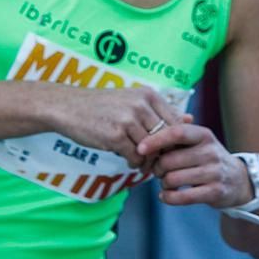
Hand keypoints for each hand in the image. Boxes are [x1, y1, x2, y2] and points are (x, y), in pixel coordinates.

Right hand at [44, 86, 183, 166]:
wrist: (67, 107)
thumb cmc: (102, 106)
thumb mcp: (132, 100)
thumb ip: (160, 111)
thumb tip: (190, 118)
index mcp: (149, 95)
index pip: (175, 124)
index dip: (173, 141)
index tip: (166, 149)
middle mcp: (141, 105)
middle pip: (165, 138)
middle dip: (163, 154)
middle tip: (156, 162)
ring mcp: (128, 120)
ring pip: (151, 150)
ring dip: (148, 161)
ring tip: (141, 161)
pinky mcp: (115, 136)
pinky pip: (135, 157)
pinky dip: (134, 163)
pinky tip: (128, 160)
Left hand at [138, 120, 249, 208]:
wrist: (237, 180)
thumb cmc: (207, 159)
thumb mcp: (198, 142)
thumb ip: (176, 138)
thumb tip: (146, 139)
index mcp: (204, 135)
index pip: (177, 132)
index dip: (156, 140)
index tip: (140, 148)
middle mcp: (210, 152)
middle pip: (169, 160)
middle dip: (157, 168)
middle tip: (157, 171)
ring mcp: (214, 172)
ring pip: (173, 179)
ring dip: (163, 183)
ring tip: (165, 182)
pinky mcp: (215, 191)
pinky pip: (183, 197)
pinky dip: (168, 198)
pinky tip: (165, 196)